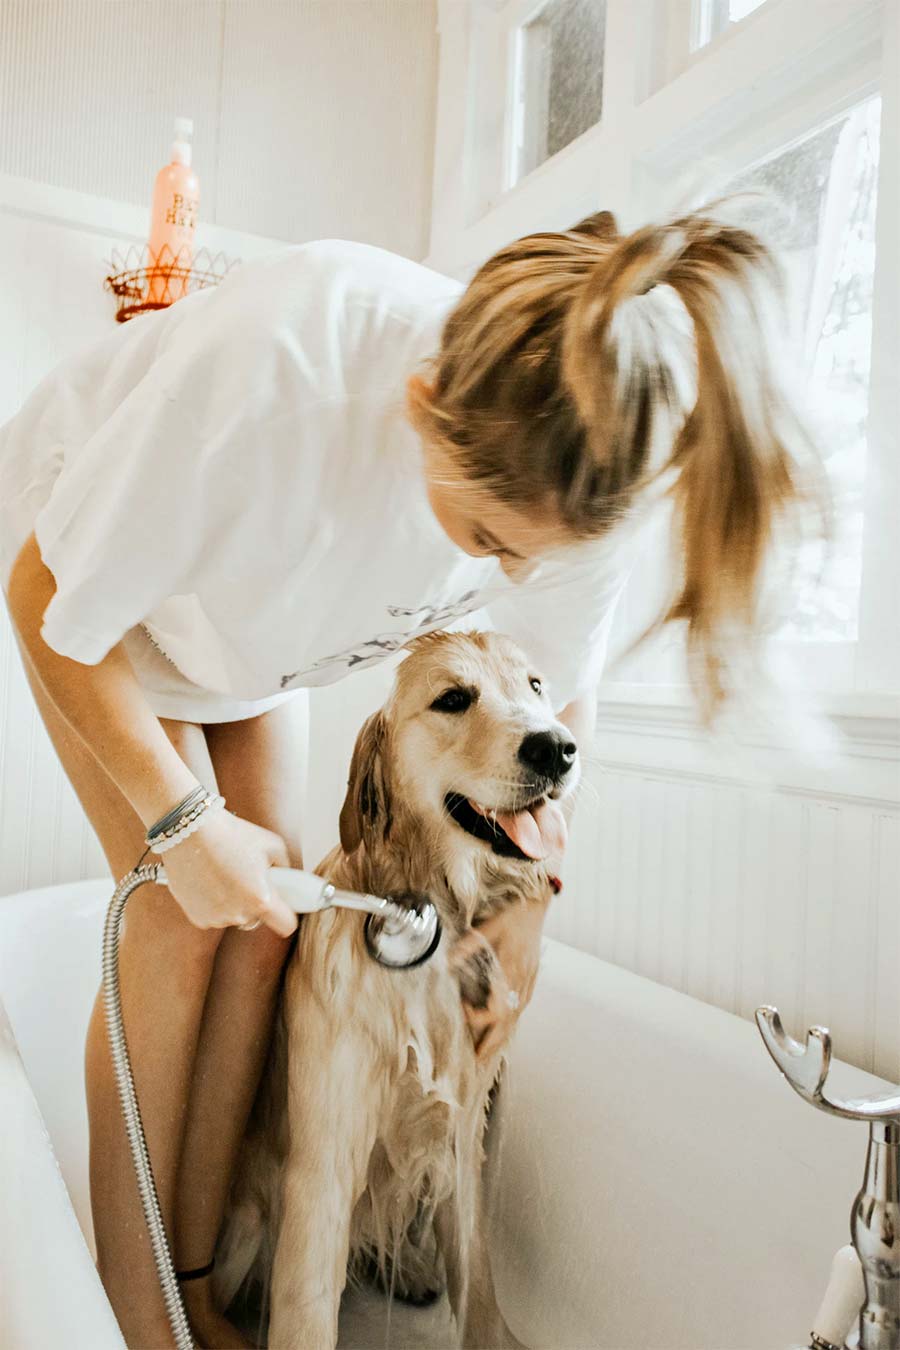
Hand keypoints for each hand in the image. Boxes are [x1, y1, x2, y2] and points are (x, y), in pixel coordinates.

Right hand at [156, 807, 297, 936]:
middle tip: (247, 878)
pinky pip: (215, 916)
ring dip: (234, 903)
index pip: (286, 925)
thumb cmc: (232, 833)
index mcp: (260, 899)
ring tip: (225, 874)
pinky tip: (209, 881)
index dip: (287, 915)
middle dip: (256, 903)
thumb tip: (288, 879)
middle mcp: (238, 914)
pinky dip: (215, 903)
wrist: (189, 831)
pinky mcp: (197, 918)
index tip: (283, 905)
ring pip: (235, 917)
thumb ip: (286, 867)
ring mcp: (216, 918)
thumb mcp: (272, 844)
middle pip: (258, 919)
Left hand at [449, 899, 546, 1061]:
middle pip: (508, 1022)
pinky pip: (520, 1007)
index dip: (479, 1018)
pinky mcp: (530, 978)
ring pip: (516, 1017)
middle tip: (478, 1061)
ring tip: (488, 1052)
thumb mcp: (489, 927)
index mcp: (512, 971)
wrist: (537, 906)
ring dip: (502, 1036)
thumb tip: (446, 963)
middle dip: (493, 1043)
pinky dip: (510, 1022)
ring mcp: (528, 981)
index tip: (463, 1011)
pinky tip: (503, 1029)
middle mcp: (522, 981)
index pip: (496, 1009)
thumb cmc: (513, 915)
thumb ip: (469, 947)